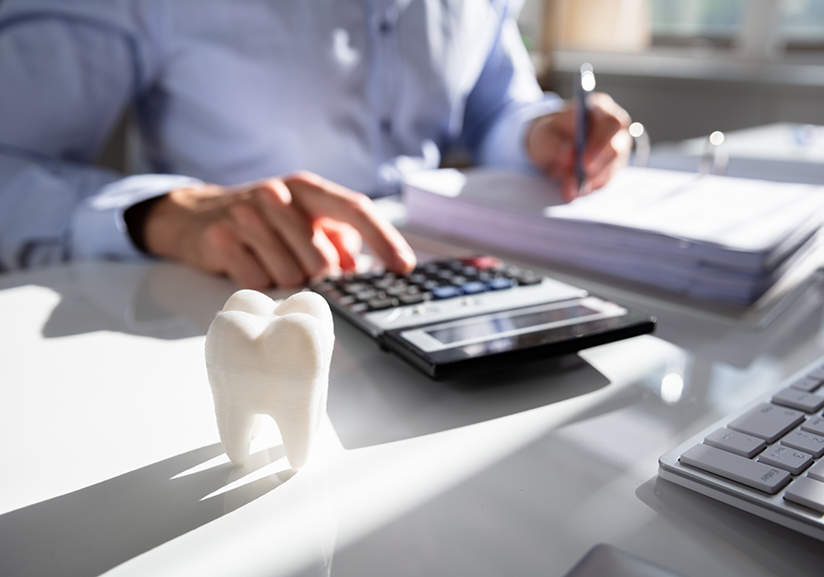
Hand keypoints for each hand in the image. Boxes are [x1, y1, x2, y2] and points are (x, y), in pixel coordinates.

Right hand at [141, 171, 415, 288]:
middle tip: (298, 265)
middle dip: (317, 275)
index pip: (355, 209)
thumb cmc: (262, 220)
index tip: (404, 266)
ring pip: (290, 276)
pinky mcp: (221, 239)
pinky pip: (258, 282)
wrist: (195, 215)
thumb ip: (336, 237)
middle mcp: (278, 195)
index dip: (384, 239)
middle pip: (322, 259)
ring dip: (284, 279)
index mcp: (306, 188)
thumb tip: (356, 267)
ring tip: (267, 259)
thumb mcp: (302, 218)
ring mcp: (247, 215)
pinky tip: (246, 262)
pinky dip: (258, 282)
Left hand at [526, 92, 631, 201]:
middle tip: (579, 182)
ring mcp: (617, 149)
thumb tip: (570, 156)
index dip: (600, 144)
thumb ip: (554, 144)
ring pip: (611, 169)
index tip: (584, 163)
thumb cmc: (550, 134)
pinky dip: (589, 187)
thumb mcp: (543, 135)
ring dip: (590, 181)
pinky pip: (605, 181)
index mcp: (600, 109)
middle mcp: (615, 129)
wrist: (551, 145)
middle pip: (617, 149)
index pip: (611, 124)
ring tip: (568, 189)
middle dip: (597, 168)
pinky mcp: (612, 167)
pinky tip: (574, 189)